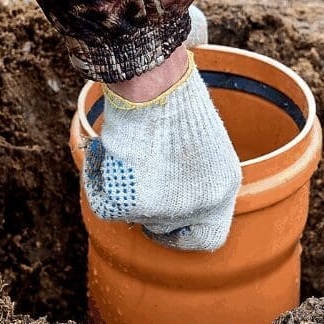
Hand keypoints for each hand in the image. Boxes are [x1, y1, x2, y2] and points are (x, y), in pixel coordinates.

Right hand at [84, 46, 240, 250]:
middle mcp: (201, 204)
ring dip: (123, 185)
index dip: (185, 234)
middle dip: (146, 207)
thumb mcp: (203, 145)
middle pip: (165, 228)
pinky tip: (106, 152)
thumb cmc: (176, 102)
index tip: (167, 225)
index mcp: (225, 188)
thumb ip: (194, 177)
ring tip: (125, 148)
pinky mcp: (134, 203)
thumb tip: (166, 194)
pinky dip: (98, 179)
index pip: (209, 236)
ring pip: (132, 213)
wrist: (156, 87)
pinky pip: (104, 202)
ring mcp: (168, 208)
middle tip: (132, 180)